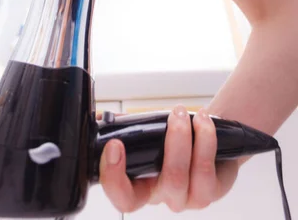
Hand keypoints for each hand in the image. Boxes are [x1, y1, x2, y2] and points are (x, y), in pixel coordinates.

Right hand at [99, 106, 238, 213]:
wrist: (206, 140)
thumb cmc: (171, 138)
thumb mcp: (146, 133)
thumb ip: (124, 127)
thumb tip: (102, 117)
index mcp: (139, 184)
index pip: (121, 196)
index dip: (112, 177)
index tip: (113, 145)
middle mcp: (160, 195)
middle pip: (158, 187)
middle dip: (165, 147)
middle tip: (171, 116)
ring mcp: (185, 198)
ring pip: (177, 176)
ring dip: (183, 137)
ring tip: (183, 112)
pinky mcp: (209, 192)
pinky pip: (203, 170)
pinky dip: (204, 140)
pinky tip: (202, 121)